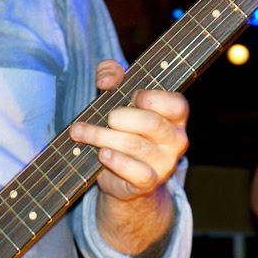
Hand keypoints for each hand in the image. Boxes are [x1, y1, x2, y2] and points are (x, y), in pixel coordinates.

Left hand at [68, 59, 189, 254]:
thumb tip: (105, 79)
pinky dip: (116, 161)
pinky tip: (102, 154)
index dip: (152, 98)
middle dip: (119, 117)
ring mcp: (165, 163)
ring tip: (80, 132)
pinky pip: (138, 172)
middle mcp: (176, 139)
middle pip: (151, 123)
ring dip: (102, 136)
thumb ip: (112, 74)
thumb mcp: (118, 94)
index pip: (176, 104)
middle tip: (104, 117)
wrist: (122, 175)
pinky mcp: (150, 182)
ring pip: (135, 145)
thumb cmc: (123, 126)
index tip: (133, 96)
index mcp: (175, 116)